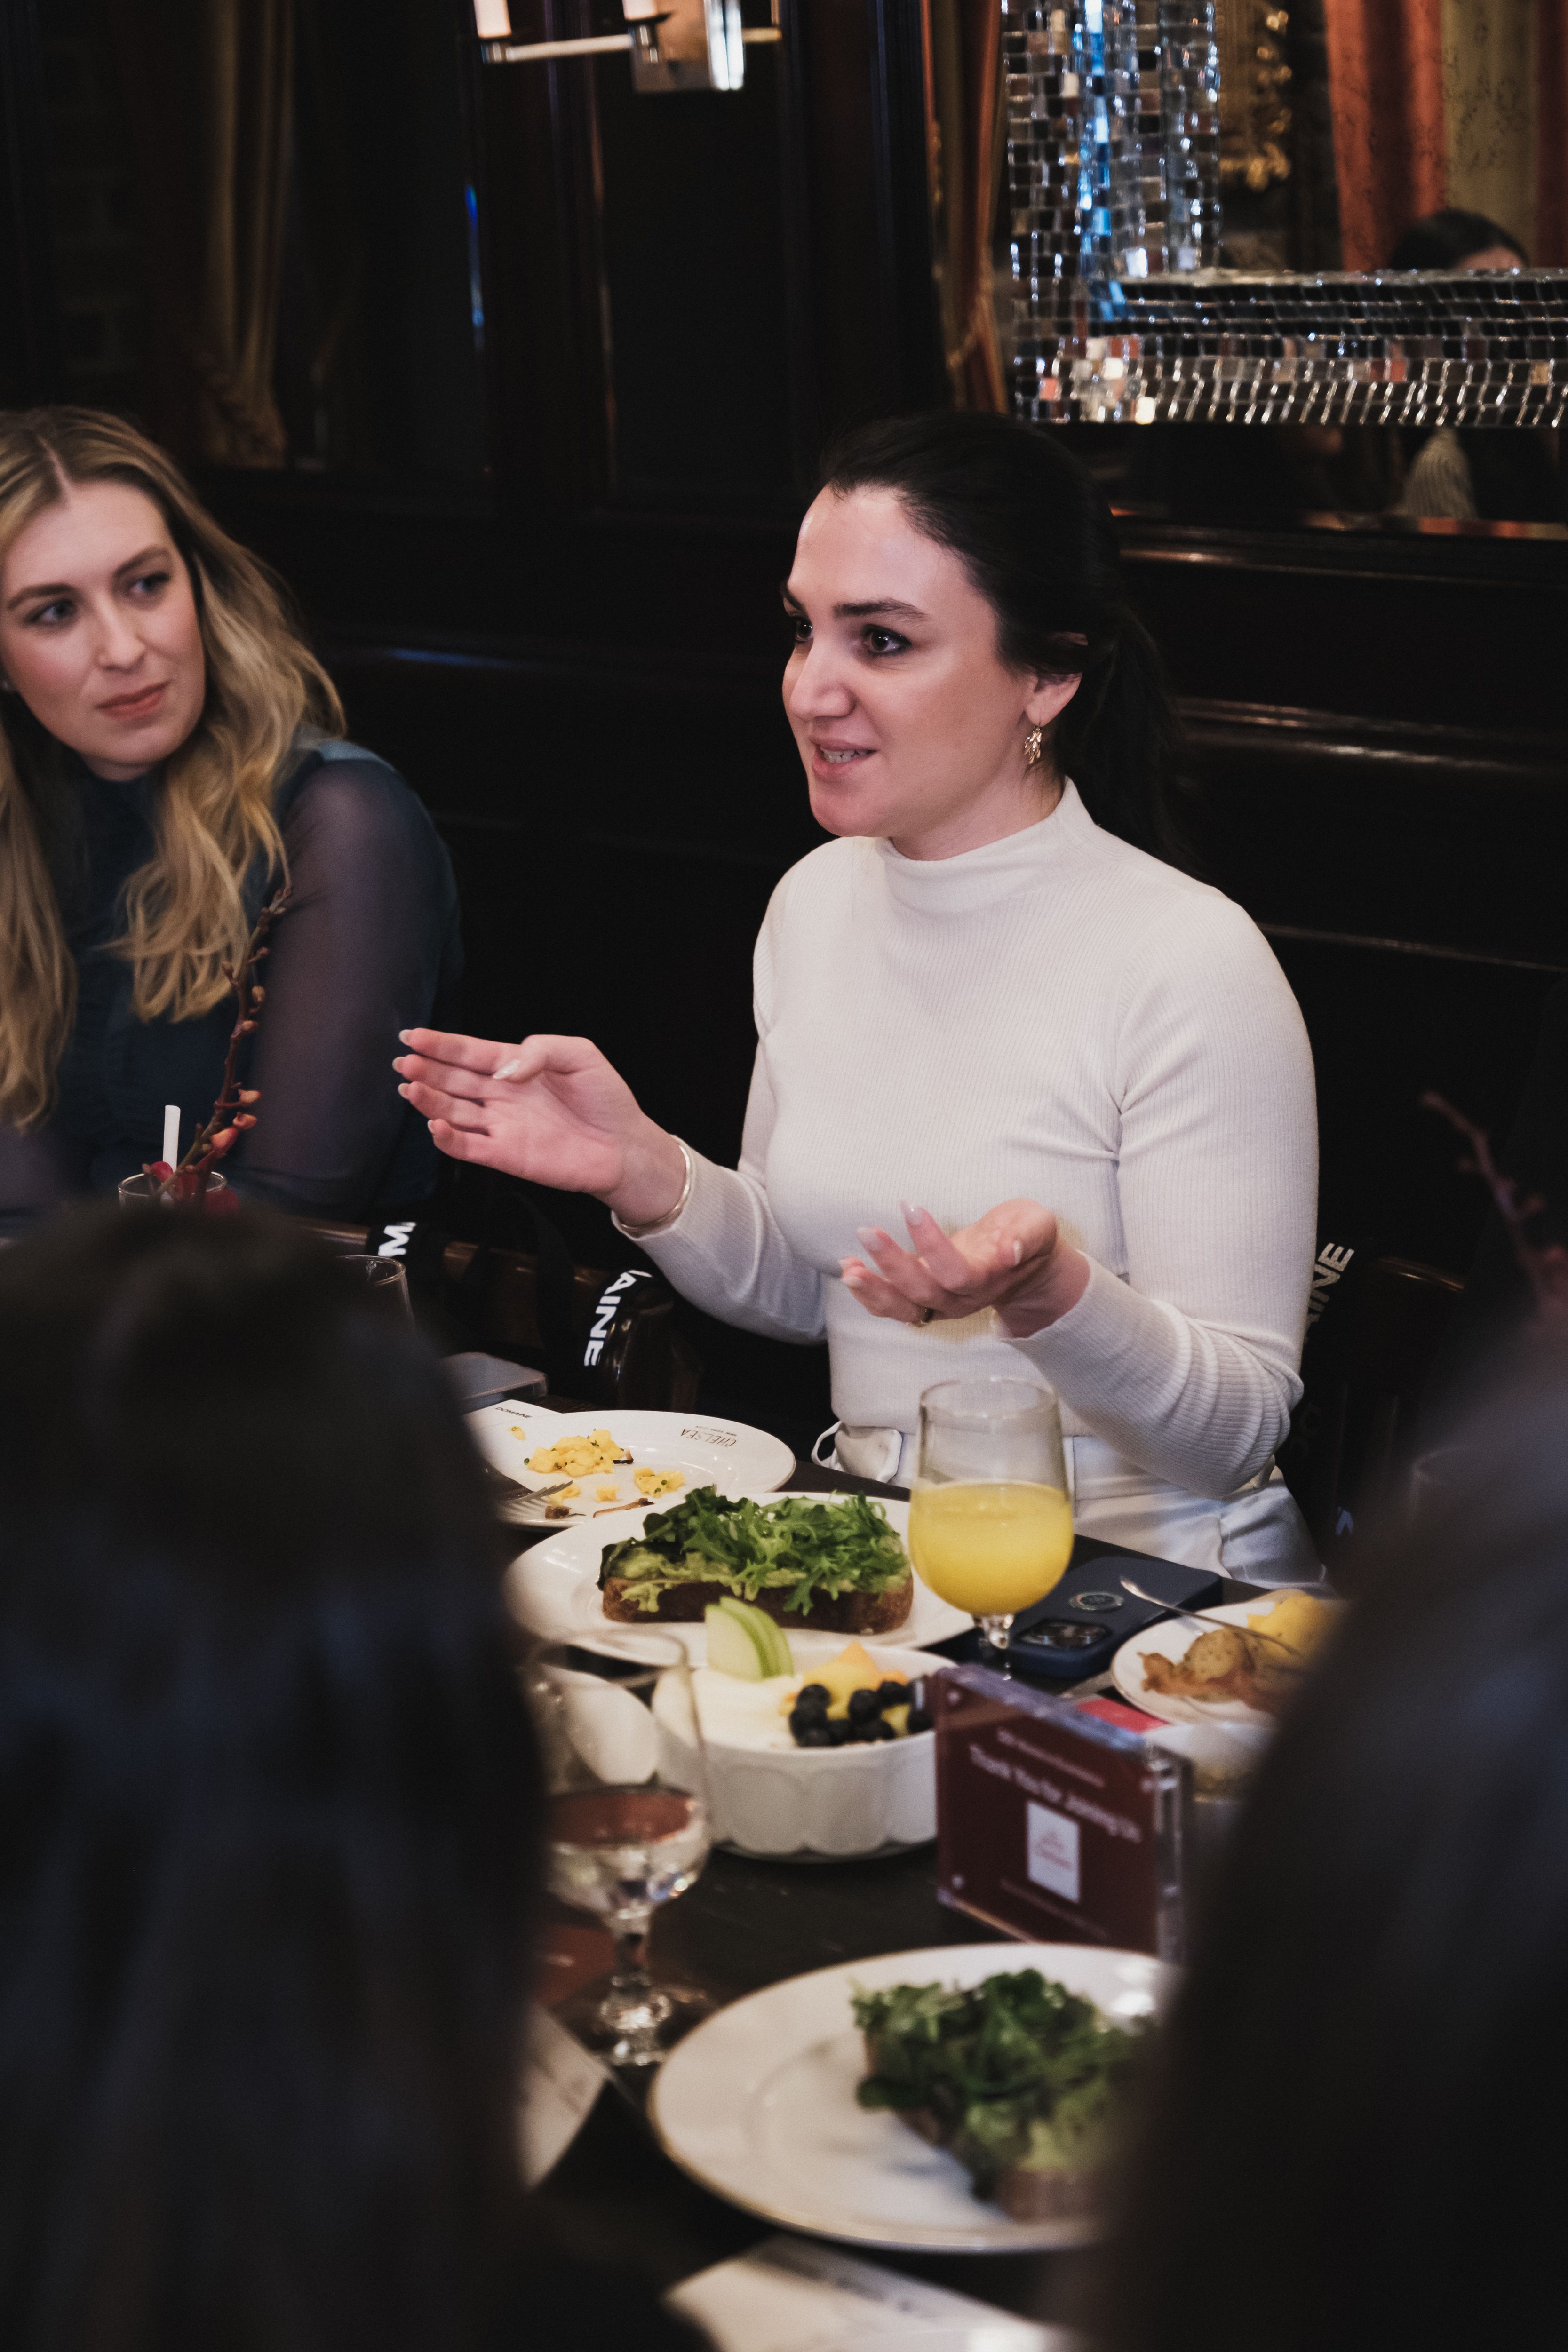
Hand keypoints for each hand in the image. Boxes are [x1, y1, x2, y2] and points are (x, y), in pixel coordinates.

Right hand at [392, 1030, 685, 1224]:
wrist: (624, 1145)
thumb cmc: (606, 1098)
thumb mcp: (580, 1054)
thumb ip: (539, 1050)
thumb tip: (503, 1070)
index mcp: (515, 1066)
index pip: (469, 1052)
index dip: (441, 1044)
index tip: (413, 1036)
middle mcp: (501, 1095)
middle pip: (453, 1080)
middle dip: (426, 1070)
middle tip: (404, 1062)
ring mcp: (500, 1126)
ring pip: (452, 1112)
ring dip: (429, 1101)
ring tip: (411, 1087)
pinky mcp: (505, 1155)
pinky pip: (467, 1147)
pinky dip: (448, 1139)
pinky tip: (435, 1125)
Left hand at [840, 1199, 1088, 1336]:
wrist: (1023, 1264)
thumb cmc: (1025, 1237)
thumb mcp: (1037, 1226)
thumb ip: (1026, 1237)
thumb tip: (1009, 1253)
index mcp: (986, 1280)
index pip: (956, 1273)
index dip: (932, 1244)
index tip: (912, 1208)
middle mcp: (961, 1299)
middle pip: (923, 1293)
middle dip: (893, 1264)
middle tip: (867, 1231)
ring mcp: (940, 1304)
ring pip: (903, 1309)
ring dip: (873, 1290)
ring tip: (848, 1267)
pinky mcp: (923, 1300)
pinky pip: (893, 1307)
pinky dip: (869, 1293)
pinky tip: (850, 1268)